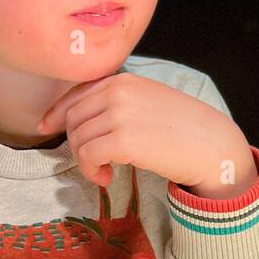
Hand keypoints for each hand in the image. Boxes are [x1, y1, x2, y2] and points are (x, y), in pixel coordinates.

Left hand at [36, 73, 256, 195]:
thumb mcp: (147, 102)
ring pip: (77, 140)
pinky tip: (107, 178)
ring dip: (85, 162)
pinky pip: (87, 157)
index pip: (75, 94)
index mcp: (122, 79)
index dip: (56, 113)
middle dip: (75, 144)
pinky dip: (91, 172)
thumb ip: (116, 103)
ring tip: (105, 172)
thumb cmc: (183, 129)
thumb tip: (79, 122)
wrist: (213, 145)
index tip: (45, 127)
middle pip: (73, 119)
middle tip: (94, 162)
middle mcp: (118, 91)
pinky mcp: (123, 139)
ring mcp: (119, 114)